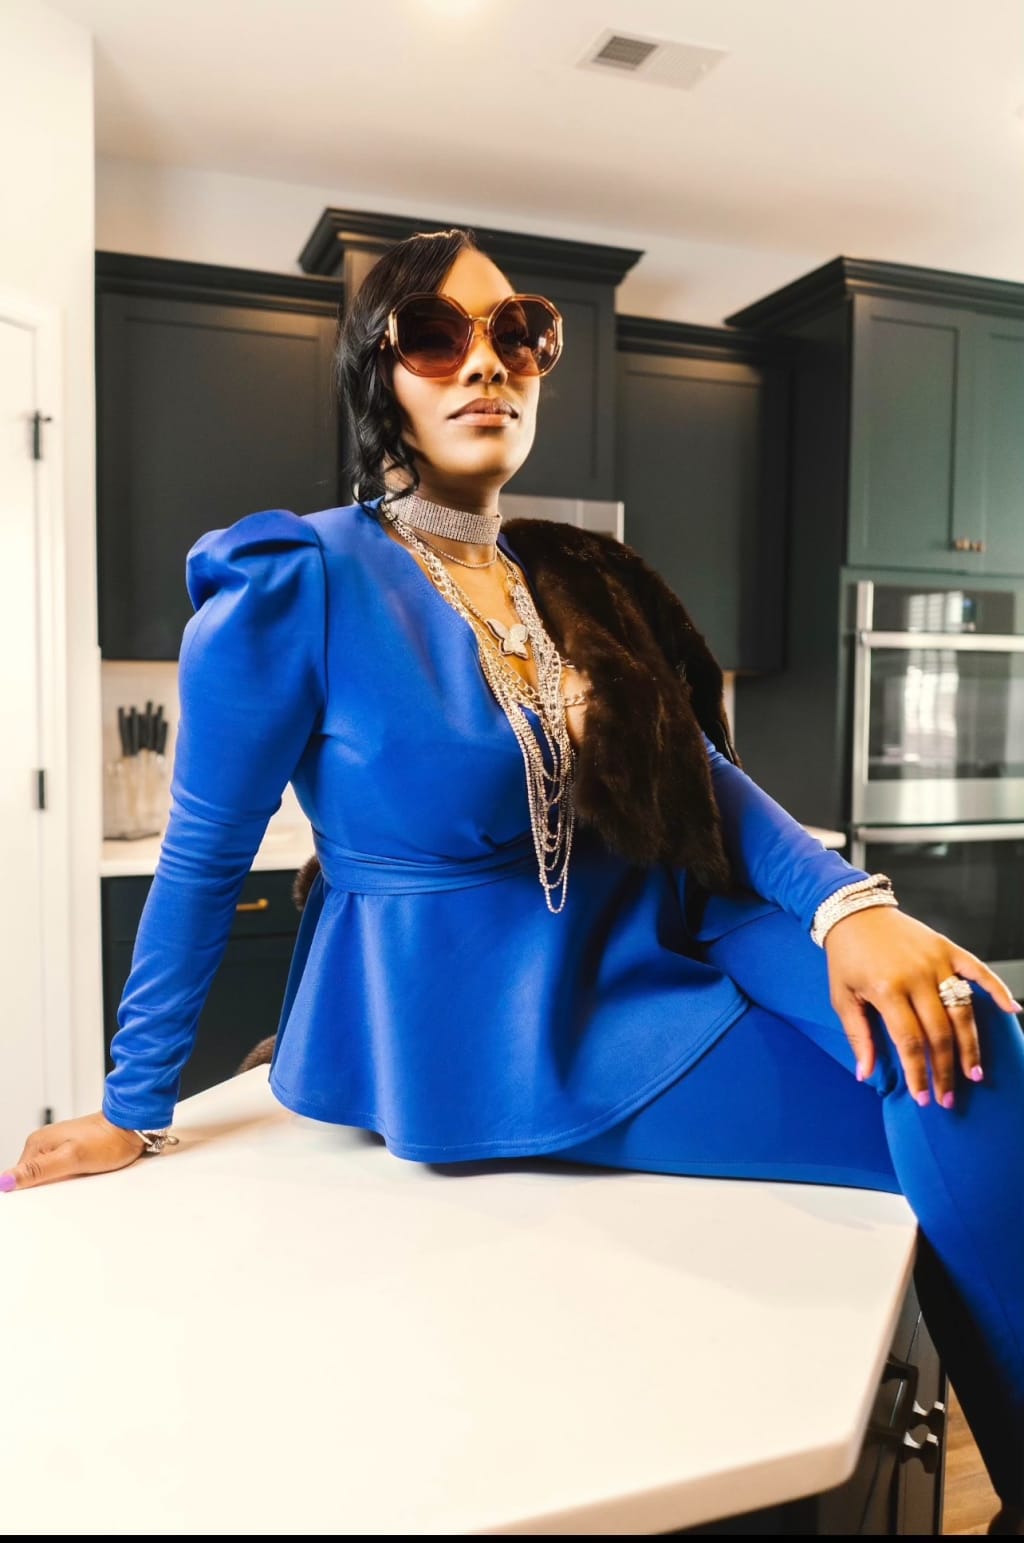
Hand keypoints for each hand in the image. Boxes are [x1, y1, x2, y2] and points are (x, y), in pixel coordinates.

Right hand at [1, 1113, 146, 1191]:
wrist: (132, 1127)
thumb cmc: (108, 1140)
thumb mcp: (71, 1158)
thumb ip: (39, 1170)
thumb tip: (6, 1180)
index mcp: (38, 1144)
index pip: (18, 1176)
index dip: (27, 1193)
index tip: (43, 1198)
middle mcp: (44, 1144)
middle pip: (33, 1178)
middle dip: (45, 1190)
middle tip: (67, 1187)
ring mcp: (58, 1147)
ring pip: (48, 1177)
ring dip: (58, 1185)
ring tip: (77, 1181)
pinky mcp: (71, 1152)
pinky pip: (61, 1172)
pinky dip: (68, 1180)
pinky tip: (79, 1180)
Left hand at [824, 905, 1022, 1107]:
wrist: (853, 912)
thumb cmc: (846, 957)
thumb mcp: (842, 997)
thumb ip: (858, 1036)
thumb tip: (865, 1075)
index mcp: (887, 990)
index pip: (910, 1042)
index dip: (919, 1073)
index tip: (923, 1098)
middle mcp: (916, 977)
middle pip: (939, 1033)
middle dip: (945, 1069)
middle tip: (949, 1096)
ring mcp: (935, 962)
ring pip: (962, 1010)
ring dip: (971, 1045)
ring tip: (974, 1073)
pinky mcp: (947, 948)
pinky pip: (978, 971)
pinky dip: (997, 989)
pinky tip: (1013, 1010)